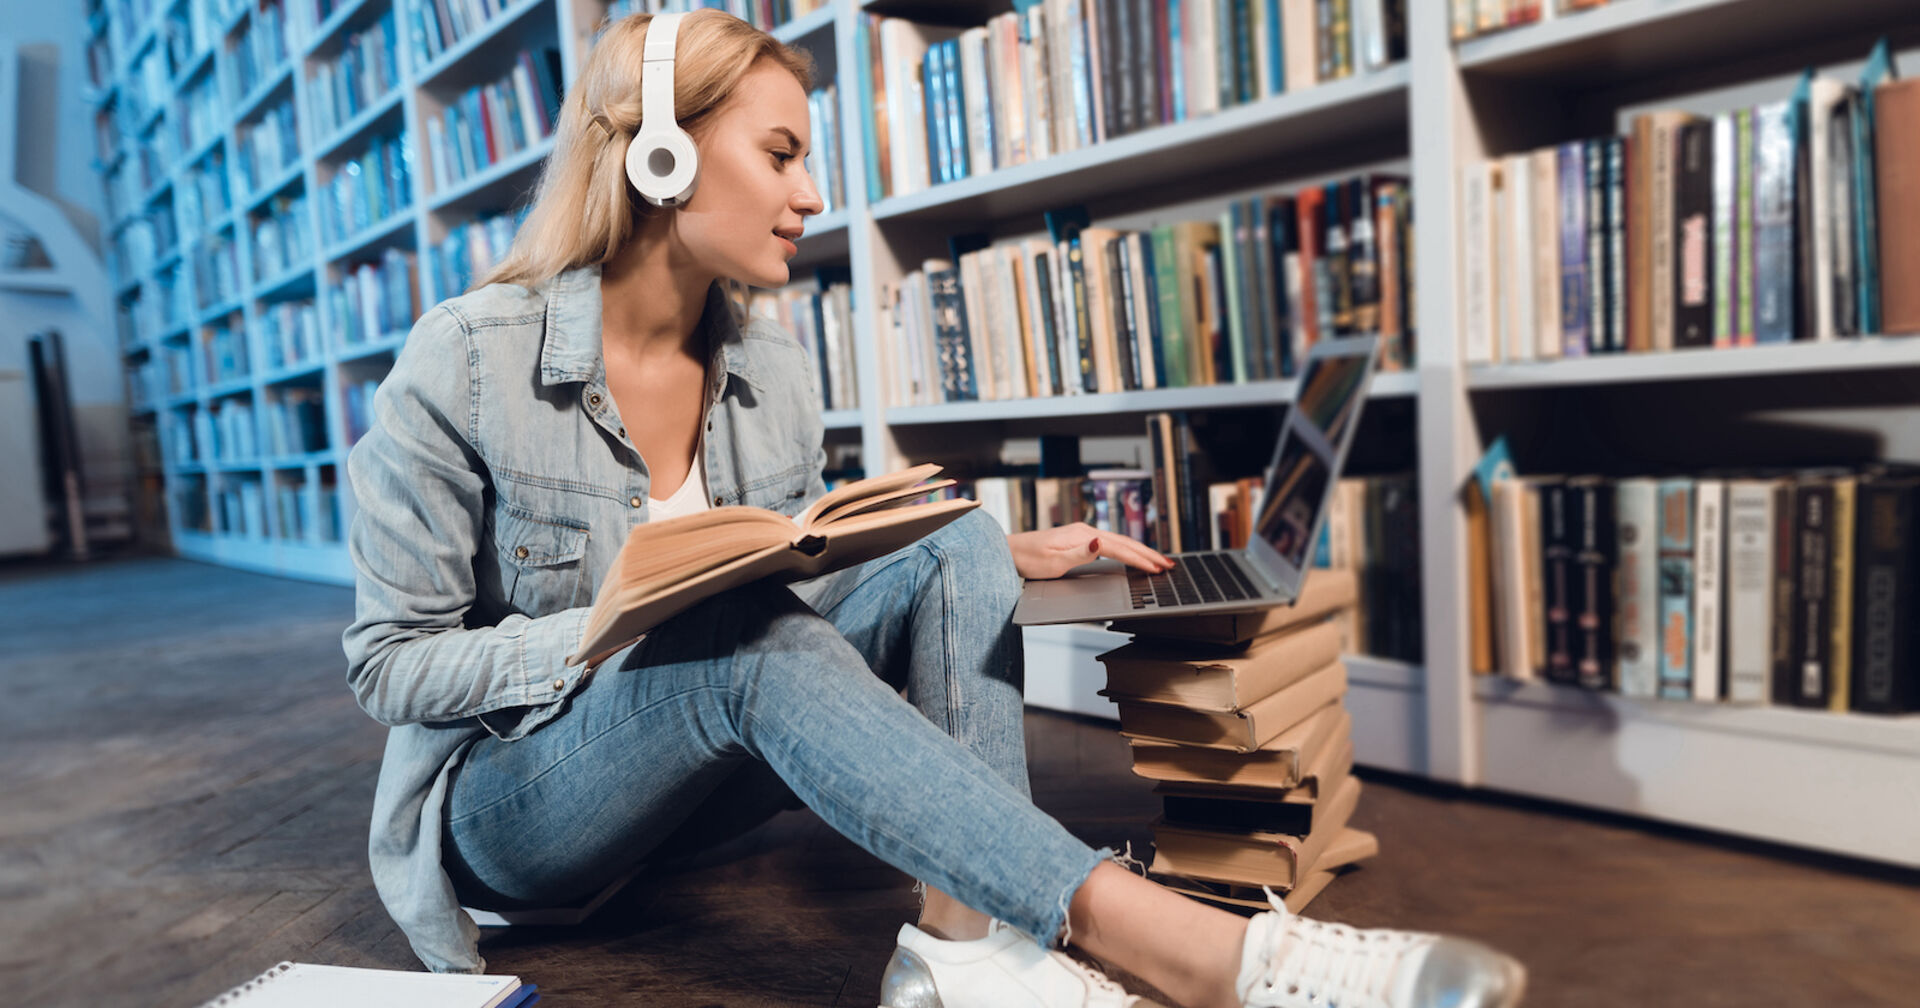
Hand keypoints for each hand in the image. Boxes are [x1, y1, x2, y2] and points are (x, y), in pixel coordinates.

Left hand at [1006, 523, 1173, 580]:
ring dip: (1140, 551)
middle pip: (1124, 542)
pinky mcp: (1079, 540)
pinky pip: (1111, 545)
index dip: (1140, 560)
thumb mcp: (1052, 561)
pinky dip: (1127, 550)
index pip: (1119, 549)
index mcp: (1082, 536)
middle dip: (1148, 554)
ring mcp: (1082, 534)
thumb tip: (1101, 541)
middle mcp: (1085, 531)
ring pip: (1119, 542)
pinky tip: (1132, 555)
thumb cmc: (1027, 560)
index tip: (1158, 569)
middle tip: (1169, 565)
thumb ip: (1079, 553)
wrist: (1007, 553)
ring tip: (1159, 560)